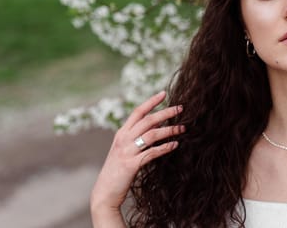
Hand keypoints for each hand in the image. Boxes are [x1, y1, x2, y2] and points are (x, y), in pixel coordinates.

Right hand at [90, 91, 184, 225]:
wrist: (104, 193)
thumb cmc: (117, 172)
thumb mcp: (124, 150)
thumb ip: (136, 138)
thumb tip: (157, 127)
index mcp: (121, 133)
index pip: (137, 112)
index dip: (151, 102)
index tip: (164, 93)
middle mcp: (123, 139)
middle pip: (147, 120)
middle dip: (165, 112)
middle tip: (181, 108)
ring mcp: (126, 151)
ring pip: (151, 134)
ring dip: (169, 130)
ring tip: (182, 128)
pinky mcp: (131, 165)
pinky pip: (151, 153)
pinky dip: (164, 148)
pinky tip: (175, 145)